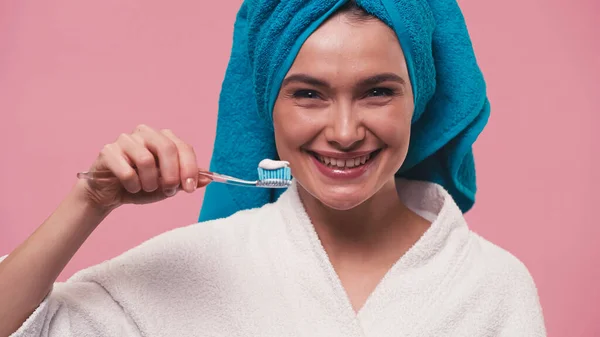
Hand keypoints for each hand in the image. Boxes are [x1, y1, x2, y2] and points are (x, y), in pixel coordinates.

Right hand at [77, 124, 210, 211]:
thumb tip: (208, 179)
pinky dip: (132, 185)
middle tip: (168, 190)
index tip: (190, 188)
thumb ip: (186, 180)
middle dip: (171, 174)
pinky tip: (131, 188)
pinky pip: (126, 171)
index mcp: (163, 138)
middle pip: (167, 147)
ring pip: (146, 160)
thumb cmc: (141, 185)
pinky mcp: (108, 151)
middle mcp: (145, 133)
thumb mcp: (168, 186)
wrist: (110, 193)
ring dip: (150, 182)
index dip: (190, 168)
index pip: (183, 147)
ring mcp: (125, 140)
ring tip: (146, 188)